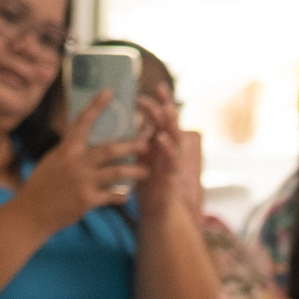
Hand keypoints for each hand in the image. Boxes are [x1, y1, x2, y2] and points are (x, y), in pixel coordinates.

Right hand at [15, 94, 144, 231]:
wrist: (32, 213)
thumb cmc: (42, 185)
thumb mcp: (53, 160)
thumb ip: (71, 150)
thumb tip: (82, 135)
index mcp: (66, 150)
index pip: (82, 122)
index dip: (96, 106)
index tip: (109, 92)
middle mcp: (75, 162)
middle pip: (109, 149)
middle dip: (130, 146)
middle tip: (147, 143)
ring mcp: (83, 181)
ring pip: (117, 172)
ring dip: (135, 171)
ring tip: (147, 171)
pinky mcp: (88, 200)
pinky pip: (113, 196)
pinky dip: (122, 195)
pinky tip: (127, 195)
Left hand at [135, 91, 194, 216]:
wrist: (156, 211)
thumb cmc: (147, 184)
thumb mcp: (139, 157)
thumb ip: (136, 140)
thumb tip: (123, 122)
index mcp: (160, 143)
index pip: (161, 118)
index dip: (159, 102)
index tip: (152, 87)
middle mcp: (169, 149)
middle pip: (170, 122)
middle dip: (166, 106)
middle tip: (160, 91)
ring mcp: (173, 162)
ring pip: (175, 138)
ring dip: (170, 123)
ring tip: (165, 109)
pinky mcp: (173, 176)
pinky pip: (172, 160)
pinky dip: (167, 148)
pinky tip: (160, 139)